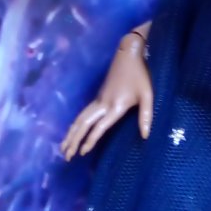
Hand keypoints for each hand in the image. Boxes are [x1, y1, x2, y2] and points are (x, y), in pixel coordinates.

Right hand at [60, 36, 153, 159]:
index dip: (90, 140)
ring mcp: (98, 99)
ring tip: (63, 147)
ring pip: (80, 118)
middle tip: (66, 155)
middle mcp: (102, 104)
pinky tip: (72, 131)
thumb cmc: (139, 75)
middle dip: (73, 140)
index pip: (99, 127)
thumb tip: (145, 136)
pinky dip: (75, 124)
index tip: (81, 153)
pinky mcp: (97, 97)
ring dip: (71, 133)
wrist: (128, 54)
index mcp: (115, 106)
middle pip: (83, 124)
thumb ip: (146, 116)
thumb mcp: (147, 95)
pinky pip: (83, 113)